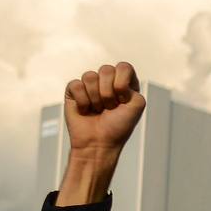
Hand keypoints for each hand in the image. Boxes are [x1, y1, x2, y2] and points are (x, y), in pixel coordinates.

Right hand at [56, 63, 144, 205]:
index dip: (122, 83)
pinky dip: (82, 101)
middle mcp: (107, 82)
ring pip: (90, 76)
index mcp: (124, 83)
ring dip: (95, 98)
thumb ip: (135, 86)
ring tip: (97, 110)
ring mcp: (89, 86)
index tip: (123, 100)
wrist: (98, 144)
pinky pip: (76, 84)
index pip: (124, 67)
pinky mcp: (74, 91)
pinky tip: (85, 110)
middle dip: (108, 93)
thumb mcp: (137, 105)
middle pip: (106, 69)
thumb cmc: (118, 127)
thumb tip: (115, 80)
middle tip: (109, 108)